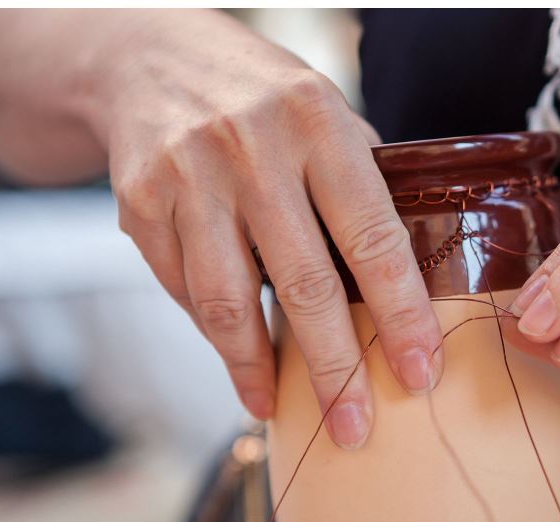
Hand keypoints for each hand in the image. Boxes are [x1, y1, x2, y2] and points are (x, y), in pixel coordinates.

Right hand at [90, 11, 442, 446]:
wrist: (147, 57)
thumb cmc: (259, 97)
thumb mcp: (324, 114)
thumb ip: (360, 184)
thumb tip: (402, 282)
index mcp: (317, 123)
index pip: (373, 235)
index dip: (401, 314)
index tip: (420, 372)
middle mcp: (250, 147)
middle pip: (303, 284)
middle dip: (335, 369)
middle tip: (355, 427)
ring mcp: (187, 176)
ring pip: (229, 301)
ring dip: (258, 369)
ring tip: (283, 410)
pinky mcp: (139, 203)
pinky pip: (183, 290)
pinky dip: (216, 332)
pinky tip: (238, 357)